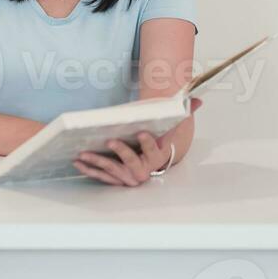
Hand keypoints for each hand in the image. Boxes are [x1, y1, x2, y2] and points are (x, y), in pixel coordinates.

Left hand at [73, 98, 201, 187]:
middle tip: (110, 141)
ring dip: (98, 163)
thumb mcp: (171, 123)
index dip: (147, 142)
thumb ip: (185, 110)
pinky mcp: (116, 178)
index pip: (154, 150)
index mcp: (157, 156)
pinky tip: (78, 162)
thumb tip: (198, 100)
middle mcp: (144, 170)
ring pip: (113, 171)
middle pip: (132, 164)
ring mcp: (129, 176)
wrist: (151, 156)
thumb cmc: (158, 137)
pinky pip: (101, 176)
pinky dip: (89, 170)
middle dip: (121, 153)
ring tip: (84, 152)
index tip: (141, 132)